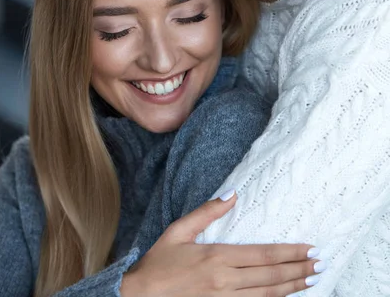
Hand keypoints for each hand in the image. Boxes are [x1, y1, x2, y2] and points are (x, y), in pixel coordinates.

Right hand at [120, 191, 321, 295]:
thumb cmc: (159, 263)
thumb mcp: (178, 230)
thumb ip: (207, 212)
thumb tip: (232, 194)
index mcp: (217, 257)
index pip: (263, 255)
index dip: (289, 253)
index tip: (309, 248)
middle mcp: (225, 281)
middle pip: (271, 277)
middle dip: (298, 270)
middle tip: (320, 264)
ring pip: (267, 296)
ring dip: (292, 288)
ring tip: (312, 280)